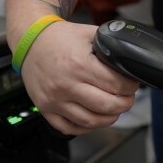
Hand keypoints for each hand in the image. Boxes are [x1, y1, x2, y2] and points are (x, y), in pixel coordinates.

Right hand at [19, 21, 139, 134]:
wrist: (30, 42)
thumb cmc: (60, 38)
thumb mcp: (89, 34)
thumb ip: (111, 45)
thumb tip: (131, 59)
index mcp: (79, 64)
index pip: (117, 85)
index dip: (131, 86)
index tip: (132, 84)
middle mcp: (66, 85)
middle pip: (107, 106)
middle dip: (125, 104)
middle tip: (127, 98)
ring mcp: (54, 100)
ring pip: (91, 121)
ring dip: (109, 118)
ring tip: (114, 109)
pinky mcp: (45, 110)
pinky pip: (71, 128)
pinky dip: (87, 127)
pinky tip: (94, 117)